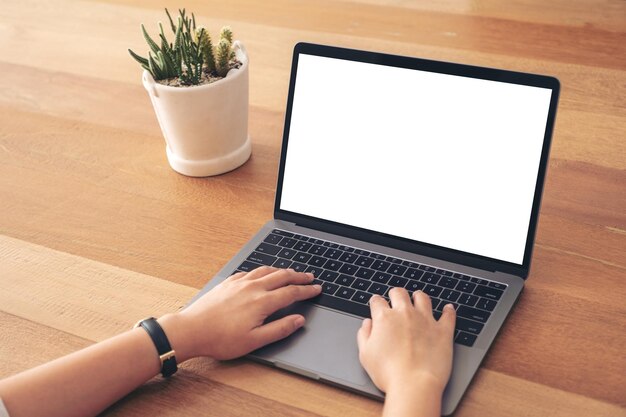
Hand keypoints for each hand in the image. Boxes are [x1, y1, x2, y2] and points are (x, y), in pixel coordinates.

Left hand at [159, 267, 321, 360]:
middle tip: (310, 277)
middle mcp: (252, 287)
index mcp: (262, 302)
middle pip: (281, 276)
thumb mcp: (254, 341)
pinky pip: (250, 271)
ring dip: (282, 270)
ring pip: (266, 270)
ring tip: (290, 272)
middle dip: (298, 276)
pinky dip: (262, 270)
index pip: (291, 292)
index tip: (317, 289)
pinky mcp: (228, 282)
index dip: (307, 290)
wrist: (191, 329)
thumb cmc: (221, 339)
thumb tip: (298, 320)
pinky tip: (262, 273)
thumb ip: (279, 329)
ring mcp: (239, 282)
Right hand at [357, 288, 455, 394]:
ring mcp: (426, 320)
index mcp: (384, 318)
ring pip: (423, 298)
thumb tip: (367, 324)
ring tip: (418, 297)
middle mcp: (405, 314)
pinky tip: (448, 308)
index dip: (375, 302)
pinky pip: (448, 315)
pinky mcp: (443, 331)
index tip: (376, 304)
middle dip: (395, 294)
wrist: (414, 384)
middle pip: (399, 293)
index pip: (377, 301)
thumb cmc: (388, 373)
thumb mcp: (365, 355)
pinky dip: (448, 310)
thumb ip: (364, 335)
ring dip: (418, 296)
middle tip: (395, 298)